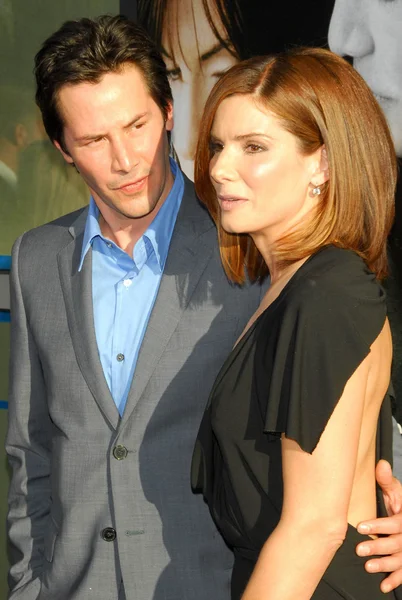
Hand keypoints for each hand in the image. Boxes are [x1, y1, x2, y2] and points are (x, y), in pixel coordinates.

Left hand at [356, 460, 401, 592]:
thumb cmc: (399, 503)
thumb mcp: (394, 491)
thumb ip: (386, 481)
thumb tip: (381, 464)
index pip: (394, 523)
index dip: (378, 525)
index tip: (360, 526)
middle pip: (396, 544)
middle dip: (378, 547)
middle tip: (359, 549)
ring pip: (400, 560)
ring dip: (384, 565)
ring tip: (368, 566)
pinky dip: (395, 581)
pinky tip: (384, 586)